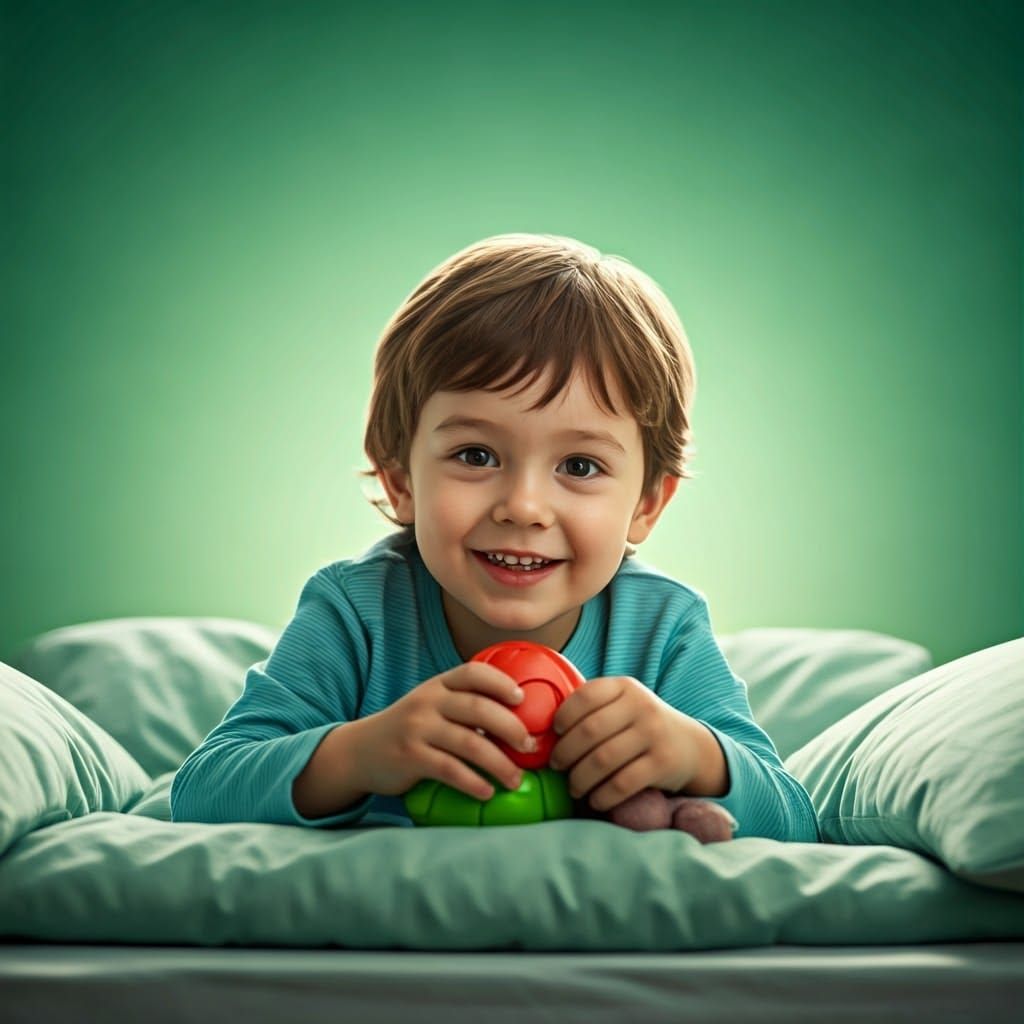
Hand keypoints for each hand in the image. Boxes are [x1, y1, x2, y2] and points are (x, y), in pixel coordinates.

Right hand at [352, 662, 537, 800]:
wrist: (360, 751)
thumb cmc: (410, 729)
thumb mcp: (431, 706)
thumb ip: (463, 706)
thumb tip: (519, 722)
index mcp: (438, 685)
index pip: (473, 672)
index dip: (501, 682)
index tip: (522, 699)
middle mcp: (428, 702)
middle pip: (478, 708)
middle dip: (511, 727)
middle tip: (530, 746)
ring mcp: (417, 729)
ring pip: (469, 743)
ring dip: (499, 763)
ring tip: (516, 779)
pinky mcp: (410, 757)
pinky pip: (449, 770)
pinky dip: (473, 782)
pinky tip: (487, 792)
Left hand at [548, 676, 718, 811]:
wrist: (691, 746)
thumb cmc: (640, 726)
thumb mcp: (622, 706)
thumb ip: (591, 710)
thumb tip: (542, 731)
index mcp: (625, 687)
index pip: (585, 696)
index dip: (562, 717)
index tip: (553, 734)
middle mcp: (641, 706)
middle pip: (589, 731)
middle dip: (565, 753)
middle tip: (556, 766)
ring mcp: (654, 734)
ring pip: (603, 760)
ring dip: (580, 779)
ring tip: (573, 787)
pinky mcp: (663, 763)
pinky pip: (622, 783)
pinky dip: (602, 796)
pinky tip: (595, 800)